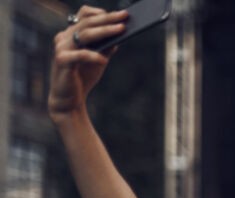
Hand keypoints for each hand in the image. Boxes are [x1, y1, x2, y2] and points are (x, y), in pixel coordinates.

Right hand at [49, 6, 127, 121]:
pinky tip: (104, 59)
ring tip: (121, 30)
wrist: (69, 100)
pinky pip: (79, 55)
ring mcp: (61, 48)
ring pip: (84, 34)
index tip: (121, 15)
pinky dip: (93, 56)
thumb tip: (121, 32)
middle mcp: (64, 38)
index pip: (84, 16)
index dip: (101, 13)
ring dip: (105, 31)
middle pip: (87, 23)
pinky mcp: (61, 61)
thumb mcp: (99, 59)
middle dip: (108, 19)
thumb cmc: (83, 77)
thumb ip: (106, 46)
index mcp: (71, 34)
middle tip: (124, 17)